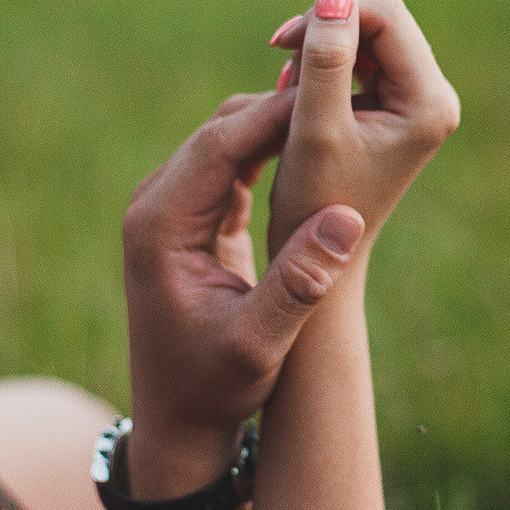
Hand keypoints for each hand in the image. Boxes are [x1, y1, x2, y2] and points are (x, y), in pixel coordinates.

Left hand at [122, 89, 366, 485]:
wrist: (176, 420)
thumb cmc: (211, 390)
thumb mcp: (257, 345)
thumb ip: (299, 284)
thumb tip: (346, 219)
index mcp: (160, 224)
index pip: (221, 143)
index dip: (279, 114)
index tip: (339, 94)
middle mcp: (156, 204)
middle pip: (223, 128)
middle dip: (285, 106)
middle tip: (353, 89)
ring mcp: (172, 206)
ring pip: (232, 138)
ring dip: (284, 124)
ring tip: (349, 109)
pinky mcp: (194, 215)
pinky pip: (237, 162)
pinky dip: (278, 150)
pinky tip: (326, 146)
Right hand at [265, 0, 459, 257]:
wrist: (317, 255)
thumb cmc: (314, 202)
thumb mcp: (314, 126)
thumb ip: (325, 57)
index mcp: (429, 103)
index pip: (386, 15)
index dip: (333, 15)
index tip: (282, 43)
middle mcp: (435, 97)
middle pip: (382, 19)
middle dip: (329, 30)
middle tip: (282, 64)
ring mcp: (418, 102)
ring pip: (369, 34)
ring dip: (323, 48)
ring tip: (290, 89)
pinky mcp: (397, 106)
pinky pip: (363, 57)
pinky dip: (326, 66)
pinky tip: (301, 97)